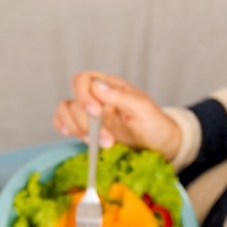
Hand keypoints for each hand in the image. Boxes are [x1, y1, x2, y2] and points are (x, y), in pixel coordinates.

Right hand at [53, 73, 181, 161]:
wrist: (161, 146)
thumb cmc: (156, 125)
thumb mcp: (143, 110)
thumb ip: (121, 97)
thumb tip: (96, 86)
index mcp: (111, 87)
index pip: (84, 80)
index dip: (83, 96)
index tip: (96, 113)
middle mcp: (97, 97)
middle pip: (73, 100)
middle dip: (86, 122)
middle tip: (106, 139)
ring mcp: (91, 114)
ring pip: (66, 111)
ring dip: (76, 128)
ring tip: (95, 143)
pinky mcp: (88, 129)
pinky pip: (65, 123)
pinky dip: (65, 129)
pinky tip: (77, 137)